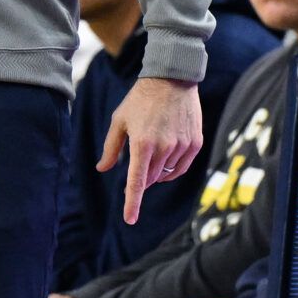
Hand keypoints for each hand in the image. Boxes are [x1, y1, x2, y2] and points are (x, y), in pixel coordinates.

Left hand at [98, 78, 202, 225]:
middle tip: (139, 155)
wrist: (172, 78)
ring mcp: (182, 146)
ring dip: (157, 169)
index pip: (137, 181)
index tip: (130, 219)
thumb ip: (111, 148)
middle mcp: (164, 147)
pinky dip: (172, 168)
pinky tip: (168, 155)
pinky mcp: (195, 143)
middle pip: (150, 178)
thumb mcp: (120, 120)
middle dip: (142, 175)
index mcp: (142, 143)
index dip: (132, 202)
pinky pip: (182, 167)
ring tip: (154, 144)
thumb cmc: (140, 99)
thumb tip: (102, 169)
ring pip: (166, 173)